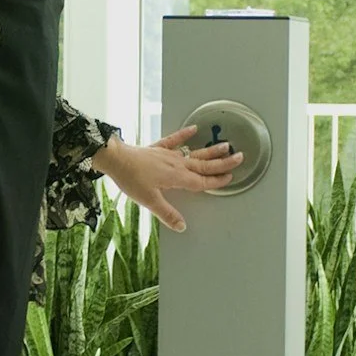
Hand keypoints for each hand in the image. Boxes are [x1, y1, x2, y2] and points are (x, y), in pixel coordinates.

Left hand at [91, 126, 242, 231]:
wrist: (116, 159)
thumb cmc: (131, 179)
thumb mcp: (150, 201)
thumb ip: (168, 213)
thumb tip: (182, 227)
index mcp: (178, 178)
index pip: (203, 182)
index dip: (218, 181)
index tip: (231, 178)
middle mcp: (177, 165)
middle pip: (204, 165)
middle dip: (223, 162)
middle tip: (239, 157)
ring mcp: (168, 155)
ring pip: (194, 152)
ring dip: (210, 150)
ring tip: (225, 144)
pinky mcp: (158, 148)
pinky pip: (174, 139)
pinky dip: (184, 134)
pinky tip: (193, 128)